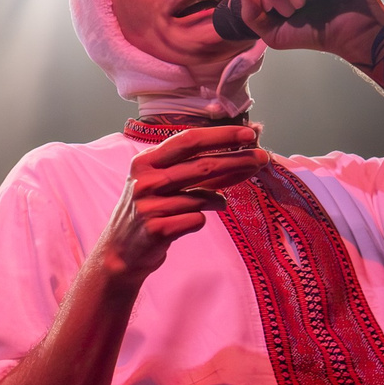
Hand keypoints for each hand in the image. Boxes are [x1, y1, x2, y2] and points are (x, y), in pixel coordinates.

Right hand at [93, 125, 268, 287]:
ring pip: (202, 196)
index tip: (248, 134)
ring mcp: (149, 206)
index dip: (220, 135)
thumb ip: (192, 168)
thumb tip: (239, 153)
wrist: (121, 250)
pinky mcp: (157, 230)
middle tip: (263, 158)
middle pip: (201, 165)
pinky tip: (189, 221)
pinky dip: (199, 220)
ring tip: (217, 203)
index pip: (188, 141)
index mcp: (145, 162)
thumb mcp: (159, 182)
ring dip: (217, 200)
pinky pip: (196, 220)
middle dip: (237, 160)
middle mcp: (145, 181)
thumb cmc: (148, 209)